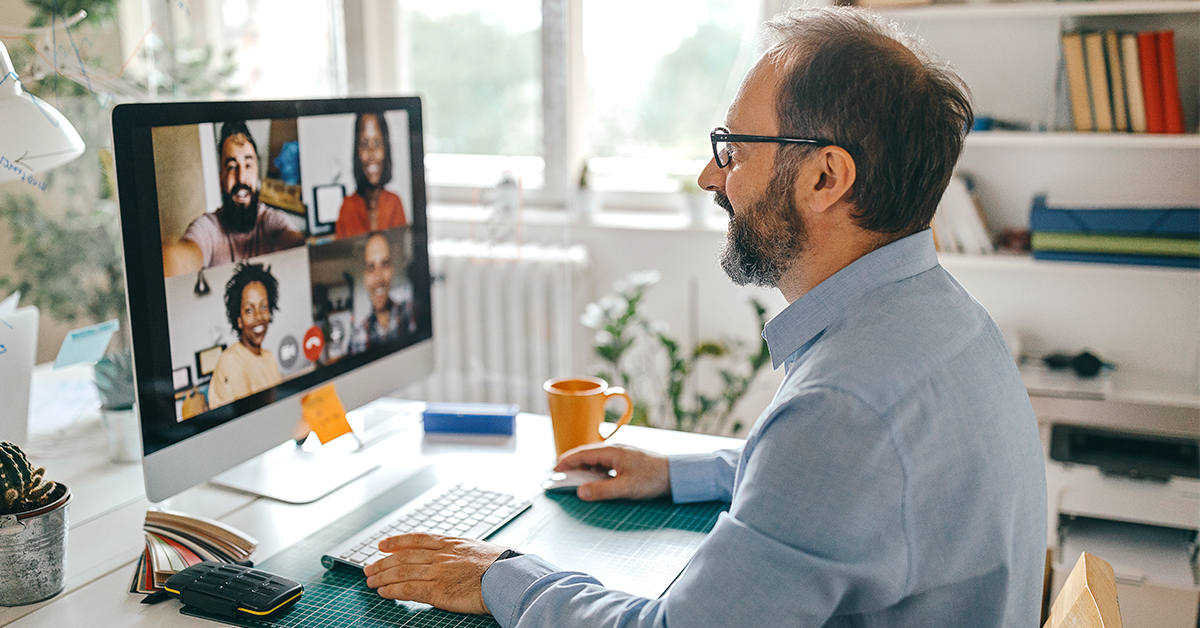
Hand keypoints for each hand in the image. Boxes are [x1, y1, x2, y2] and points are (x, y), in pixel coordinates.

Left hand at [363, 533, 505, 614]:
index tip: (382, 545)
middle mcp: (440, 555)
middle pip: (403, 557)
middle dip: (383, 562)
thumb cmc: (501, 565)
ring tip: (370, 582)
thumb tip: (455, 556)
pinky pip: (409, 590)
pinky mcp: (438, 591)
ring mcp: (438, 572)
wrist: (508, 576)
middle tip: (368, 568)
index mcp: (450, 542)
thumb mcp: (478, 549)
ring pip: (402, 572)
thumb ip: (460, 552)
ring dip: (383, 577)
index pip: (416, 539)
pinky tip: (383, 593)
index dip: (397, 542)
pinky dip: (393, 591)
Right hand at [555, 443, 669, 501]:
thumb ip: (602, 490)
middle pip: (588, 454)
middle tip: (561, 475)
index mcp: (612, 452)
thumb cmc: (653, 479)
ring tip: (577, 479)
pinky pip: (606, 463)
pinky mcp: (628, 460)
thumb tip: (580, 492)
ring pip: (597, 459)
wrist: (677, 474)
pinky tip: (597, 479)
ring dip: (585, 468)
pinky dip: (596, 470)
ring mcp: (622, 454)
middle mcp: (615, 450)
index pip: (583, 453)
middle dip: (573, 464)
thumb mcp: (626, 488)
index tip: (555, 470)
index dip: (567, 461)